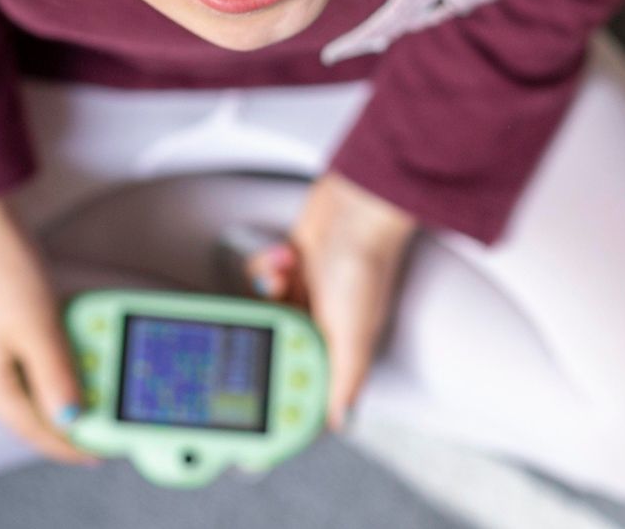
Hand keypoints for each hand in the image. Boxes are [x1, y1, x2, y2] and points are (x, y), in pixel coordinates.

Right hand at [0, 201, 103, 466]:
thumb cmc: (0, 266)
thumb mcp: (37, 328)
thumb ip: (55, 379)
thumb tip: (68, 420)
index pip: (32, 427)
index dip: (66, 445)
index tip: (96, 453)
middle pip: (28, 408)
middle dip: (65, 418)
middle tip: (100, 423)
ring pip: (29, 381)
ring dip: (61, 387)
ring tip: (92, 387)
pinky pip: (26, 355)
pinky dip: (52, 360)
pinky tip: (70, 351)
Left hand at [241, 170, 417, 432]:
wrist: (359, 204)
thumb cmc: (365, 262)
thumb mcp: (354, 331)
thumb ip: (346, 378)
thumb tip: (341, 419)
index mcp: (341, 342)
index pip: (310, 377)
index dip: (286, 386)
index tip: (259, 393)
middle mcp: (325, 318)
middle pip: (282, 341)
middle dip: (269, 329)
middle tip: (266, 319)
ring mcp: (309, 289)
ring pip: (269, 307)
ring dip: (269, 291)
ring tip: (285, 275)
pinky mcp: (296, 261)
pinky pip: (266, 274)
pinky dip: (269, 265)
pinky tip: (286, 255)